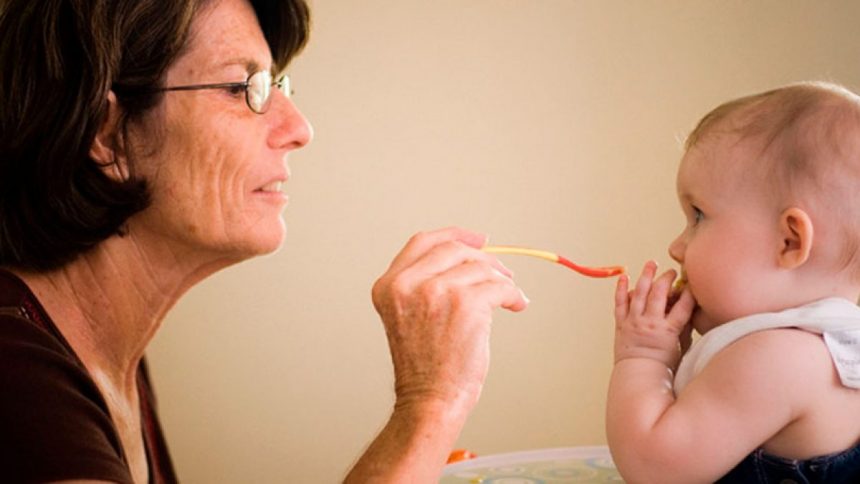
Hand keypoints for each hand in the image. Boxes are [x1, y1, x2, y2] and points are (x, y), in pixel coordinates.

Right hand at [371, 227, 528, 414]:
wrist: (429, 399)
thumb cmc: (425, 364)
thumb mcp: (409, 314)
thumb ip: (426, 282)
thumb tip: (472, 254)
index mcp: (389, 285)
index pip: (422, 242)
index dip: (454, 234)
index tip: (479, 239)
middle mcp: (408, 284)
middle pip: (455, 250)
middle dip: (484, 259)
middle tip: (503, 274)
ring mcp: (436, 291)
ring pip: (481, 268)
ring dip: (501, 281)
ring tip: (509, 296)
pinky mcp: (466, 303)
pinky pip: (500, 287)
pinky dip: (513, 296)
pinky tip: (516, 305)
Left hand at [614, 261, 694, 368]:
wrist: (638, 375)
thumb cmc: (663, 365)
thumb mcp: (680, 347)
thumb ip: (685, 327)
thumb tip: (692, 309)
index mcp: (668, 331)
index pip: (683, 306)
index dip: (689, 292)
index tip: (693, 281)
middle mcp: (650, 323)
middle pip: (659, 294)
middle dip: (666, 278)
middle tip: (672, 271)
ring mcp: (634, 322)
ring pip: (639, 293)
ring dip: (646, 276)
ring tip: (651, 263)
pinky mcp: (621, 323)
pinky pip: (620, 302)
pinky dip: (621, 288)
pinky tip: (624, 276)